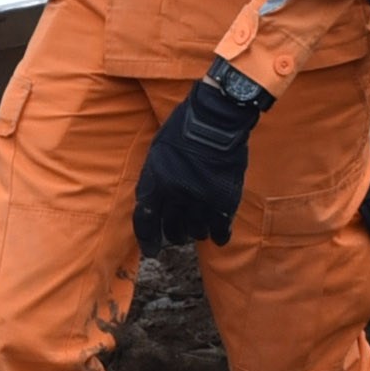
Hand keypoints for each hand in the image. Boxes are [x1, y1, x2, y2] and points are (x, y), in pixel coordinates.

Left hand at [133, 66, 267, 248]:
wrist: (216, 120)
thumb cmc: (184, 127)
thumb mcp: (158, 151)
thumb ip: (155, 178)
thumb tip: (156, 198)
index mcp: (155, 183)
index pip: (145, 222)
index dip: (147, 240)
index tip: (151, 251)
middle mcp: (175, 197)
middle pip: (172, 231)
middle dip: (174, 235)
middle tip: (179, 234)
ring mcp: (200, 201)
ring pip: (196, 232)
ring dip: (196, 231)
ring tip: (200, 225)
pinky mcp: (223, 202)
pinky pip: (220, 231)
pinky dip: (219, 235)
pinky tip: (219, 235)